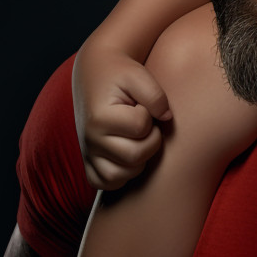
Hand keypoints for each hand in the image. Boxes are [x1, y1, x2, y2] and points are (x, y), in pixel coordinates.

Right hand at [73, 48, 171, 190]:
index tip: (141, 105)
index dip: (149, 115)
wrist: (97, 73)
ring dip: (138, 160)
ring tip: (137, 138)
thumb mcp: (139, 75)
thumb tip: (167, 119)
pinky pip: (105, 183)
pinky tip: (127, 156)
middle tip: (146, 123)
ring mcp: (88, 152)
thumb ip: (156, 95)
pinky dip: (120, 176)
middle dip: (150, 139)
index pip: (141, 127)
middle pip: (135, 156)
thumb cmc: (120, 74)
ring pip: (121, 176)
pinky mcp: (89, 161)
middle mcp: (90, 139)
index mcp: (100, 117)